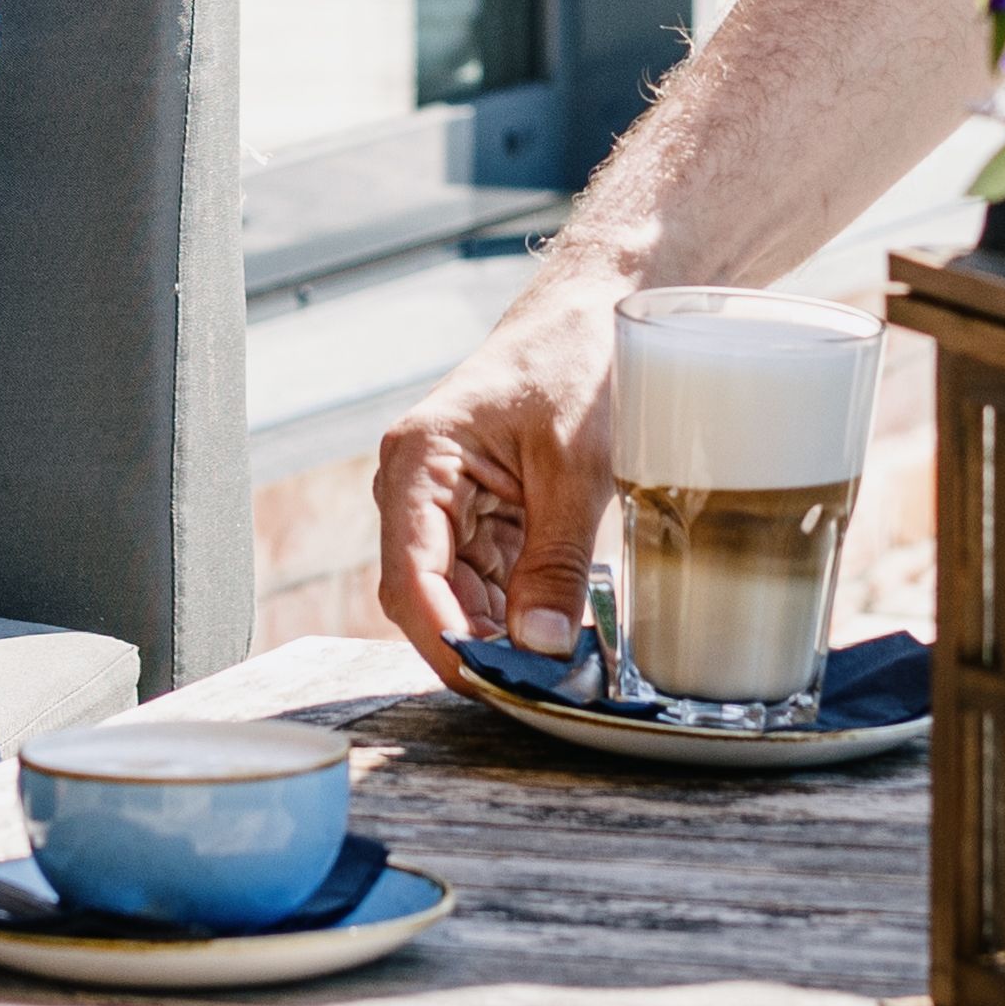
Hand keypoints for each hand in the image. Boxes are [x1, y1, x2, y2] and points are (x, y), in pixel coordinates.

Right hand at [370, 268, 627, 679]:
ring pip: (455, 599)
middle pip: (426, 597)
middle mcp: (415, 489)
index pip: (411, 575)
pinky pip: (485, 584)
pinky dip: (517, 615)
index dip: (445, 640)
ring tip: (559, 673)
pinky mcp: (478, 517)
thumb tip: (540, 647)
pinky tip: (558, 639)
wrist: (593, 312)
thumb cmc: (575, 363)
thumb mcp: (576, 466)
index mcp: (419, 461)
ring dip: (499, 638)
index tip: (492, 684)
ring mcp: (444, 506)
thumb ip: (556, 559)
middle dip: (476, 648)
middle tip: (540, 693)